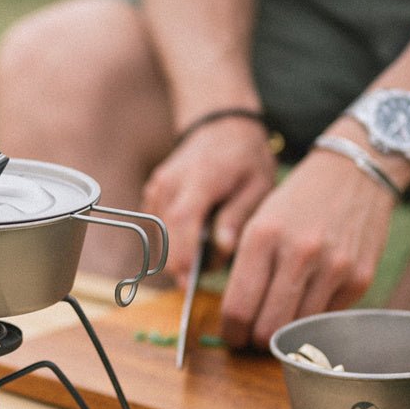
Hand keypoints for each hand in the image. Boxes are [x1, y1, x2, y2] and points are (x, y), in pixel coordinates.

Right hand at [141, 118, 276, 284]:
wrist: (220, 126)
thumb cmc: (245, 158)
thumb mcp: (257, 185)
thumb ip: (238, 216)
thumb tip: (223, 246)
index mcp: (200, 180)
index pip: (183, 222)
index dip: (182, 256)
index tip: (187, 283)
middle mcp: (170, 184)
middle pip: (168, 237)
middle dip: (186, 261)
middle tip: (214, 265)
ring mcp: (157, 188)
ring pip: (161, 236)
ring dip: (181, 250)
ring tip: (210, 242)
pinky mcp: (152, 195)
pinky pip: (159, 228)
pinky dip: (175, 238)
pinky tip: (197, 230)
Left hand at [220, 149, 396, 348]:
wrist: (353, 174)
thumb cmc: (297, 204)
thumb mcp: (259, 224)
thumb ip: (246, 271)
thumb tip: (236, 323)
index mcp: (263, 237)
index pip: (238, 309)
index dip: (232, 333)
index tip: (233, 336)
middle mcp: (299, 253)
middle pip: (268, 330)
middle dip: (257, 341)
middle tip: (255, 337)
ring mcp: (334, 268)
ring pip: (299, 332)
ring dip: (287, 335)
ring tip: (282, 320)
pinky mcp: (360, 279)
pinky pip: (327, 319)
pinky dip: (315, 318)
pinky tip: (312, 298)